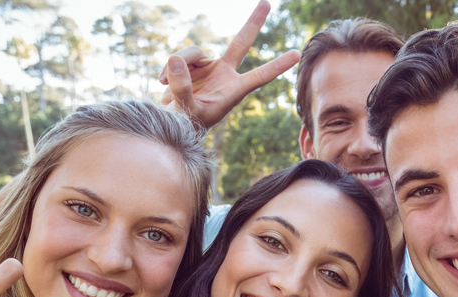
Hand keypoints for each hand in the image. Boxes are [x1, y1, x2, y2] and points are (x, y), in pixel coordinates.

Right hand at [158, 0, 300, 129]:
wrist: (172, 121)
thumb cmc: (187, 123)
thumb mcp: (187, 110)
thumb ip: (182, 87)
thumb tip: (175, 59)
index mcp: (234, 90)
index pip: (259, 76)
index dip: (277, 65)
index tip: (296, 54)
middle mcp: (225, 74)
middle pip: (241, 42)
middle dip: (253, 22)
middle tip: (266, 2)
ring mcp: (209, 66)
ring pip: (193, 52)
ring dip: (179, 63)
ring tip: (164, 82)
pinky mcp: (190, 64)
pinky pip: (179, 57)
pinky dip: (168, 68)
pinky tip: (161, 81)